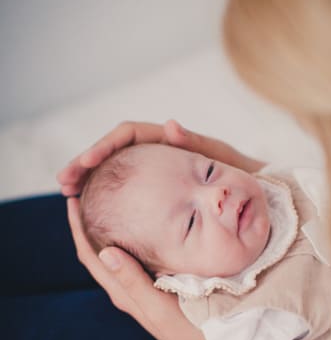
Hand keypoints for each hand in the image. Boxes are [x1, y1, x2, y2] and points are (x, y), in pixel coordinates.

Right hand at [57, 119, 262, 195]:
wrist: (257, 197)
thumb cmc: (244, 177)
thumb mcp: (223, 160)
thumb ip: (198, 145)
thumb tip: (169, 125)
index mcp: (169, 141)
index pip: (126, 135)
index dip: (103, 147)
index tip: (85, 162)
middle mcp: (158, 154)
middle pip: (113, 153)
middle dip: (86, 164)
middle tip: (64, 181)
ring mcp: (156, 173)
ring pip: (116, 173)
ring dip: (91, 180)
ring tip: (70, 195)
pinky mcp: (158, 193)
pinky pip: (127, 192)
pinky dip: (108, 198)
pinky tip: (95, 214)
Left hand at [67, 196, 206, 339]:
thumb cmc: (189, 331)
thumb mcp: (158, 306)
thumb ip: (133, 281)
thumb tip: (106, 250)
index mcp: (122, 292)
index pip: (89, 255)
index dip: (76, 227)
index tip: (73, 198)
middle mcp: (127, 291)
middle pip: (97, 252)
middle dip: (87, 224)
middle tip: (88, 193)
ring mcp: (142, 291)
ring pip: (115, 255)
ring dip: (106, 231)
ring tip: (110, 204)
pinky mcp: (158, 289)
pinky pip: (135, 260)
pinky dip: (130, 240)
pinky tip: (142, 228)